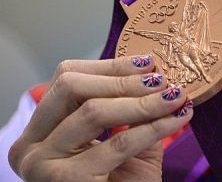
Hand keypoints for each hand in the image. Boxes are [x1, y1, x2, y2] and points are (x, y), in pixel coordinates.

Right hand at [8, 55, 192, 180]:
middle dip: (123, 81)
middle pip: (72, 88)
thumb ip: (129, 108)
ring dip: (143, 102)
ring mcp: (42, 165)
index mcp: (39, 131)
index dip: (109, 67)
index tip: (147, 63)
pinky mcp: (66, 181)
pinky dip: (155, 126)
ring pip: (94, 112)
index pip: (66, 79)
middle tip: (162, 80)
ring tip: (175, 97)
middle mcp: (30, 146)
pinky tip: (179, 117)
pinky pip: (120, 142)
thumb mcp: (122, 140)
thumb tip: (154, 72)